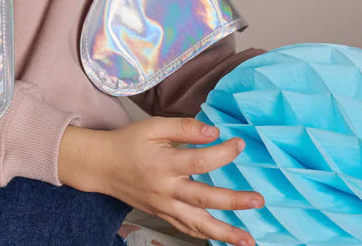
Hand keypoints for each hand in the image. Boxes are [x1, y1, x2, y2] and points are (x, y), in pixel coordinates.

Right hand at [58, 117, 263, 245]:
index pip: (199, 160)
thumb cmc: (128, 141)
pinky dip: (205, 235)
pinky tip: (223, 239)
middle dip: (233, 201)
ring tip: (249, 240)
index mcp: (163, 162)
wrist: (102, 165)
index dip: (222, 152)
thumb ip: (183, 127)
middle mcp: (165, 188)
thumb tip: (213, 132)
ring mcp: (163, 206)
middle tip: (259, 200)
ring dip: (225, 233)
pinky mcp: (161, 214)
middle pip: (204, 198)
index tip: (238, 143)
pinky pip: (186, 228)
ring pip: (197, 223)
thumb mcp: (152, 126)